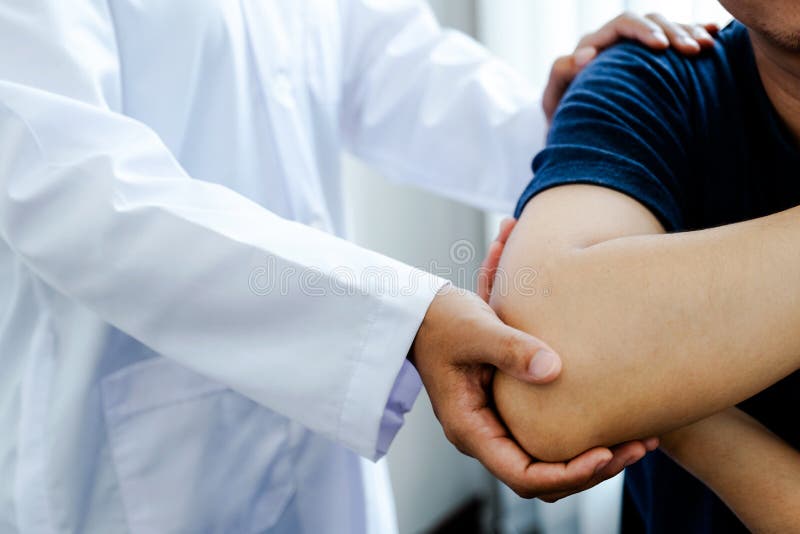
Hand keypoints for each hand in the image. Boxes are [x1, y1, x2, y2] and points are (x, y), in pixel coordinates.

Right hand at [411, 285, 656, 500]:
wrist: (423, 313)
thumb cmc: (442, 320)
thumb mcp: (474, 329)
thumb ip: (511, 348)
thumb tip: (554, 369)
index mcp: (471, 428)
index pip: (521, 476)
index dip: (566, 474)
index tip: (604, 453)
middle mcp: (485, 436)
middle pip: (543, 479)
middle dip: (592, 470)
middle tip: (638, 447)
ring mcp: (498, 426)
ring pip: (549, 464)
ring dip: (594, 458)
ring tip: (640, 440)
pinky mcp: (510, 411)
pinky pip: (548, 438)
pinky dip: (580, 436)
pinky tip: (613, 419)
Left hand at [543, 12, 719, 121]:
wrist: (577, 143)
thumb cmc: (563, 123)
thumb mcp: (555, 101)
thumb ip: (561, 74)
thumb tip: (585, 55)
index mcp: (593, 47)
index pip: (622, 25)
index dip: (644, 31)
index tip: (662, 47)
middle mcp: (615, 45)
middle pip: (650, 22)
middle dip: (674, 32)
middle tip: (694, 51)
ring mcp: (634, 55)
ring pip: (667, 29)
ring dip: (689, 34)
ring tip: (708, 47)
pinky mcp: (650, 67)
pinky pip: (675, 43)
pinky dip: (695, 36)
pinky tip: (714, 35)